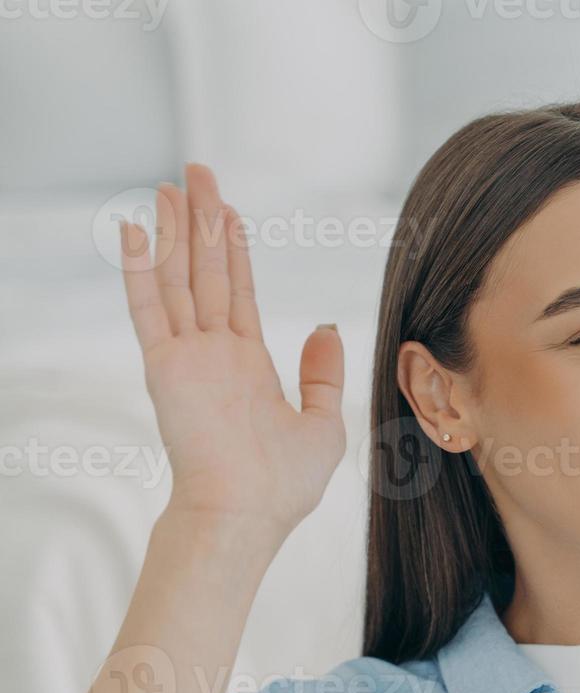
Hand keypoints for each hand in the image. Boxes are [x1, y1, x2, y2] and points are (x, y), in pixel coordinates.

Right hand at [119, 163, 345, 541]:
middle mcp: (214, 354)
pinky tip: (135, 231)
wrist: (247, 516)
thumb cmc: (283, 486)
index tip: (228, 209)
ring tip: (169, 186)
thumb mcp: (323, 423)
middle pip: (206, 271)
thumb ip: (322, 374)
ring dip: (175, 231)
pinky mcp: (165, 366)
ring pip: (179, 278)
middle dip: (202, 220)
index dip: (234, 248)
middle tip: (195, 173)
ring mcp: (187, 357)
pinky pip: (149, 308)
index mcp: (247, 365)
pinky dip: (141, 269)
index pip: (238, 291)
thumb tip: (327, 326)